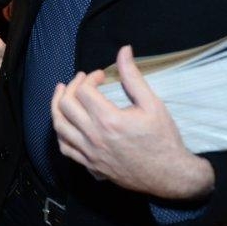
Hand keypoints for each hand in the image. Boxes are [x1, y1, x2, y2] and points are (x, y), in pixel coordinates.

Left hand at [50, 45, 213, 198]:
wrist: (169, 174)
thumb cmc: (163, 138)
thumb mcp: (152, 103)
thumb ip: (133, 76)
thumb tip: (124, 50)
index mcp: (109, 120)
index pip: (83, 91)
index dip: (90, 78)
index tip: (101, 75)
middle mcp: (94, 137)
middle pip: (66, 105)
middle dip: (71, 86)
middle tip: (82, 80)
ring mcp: (90, 152)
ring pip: (59, 126)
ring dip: (58, 106)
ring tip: (62, 93)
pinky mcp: (90, 164)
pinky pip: (64, 147)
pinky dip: (60, 132)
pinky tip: (65, 121)